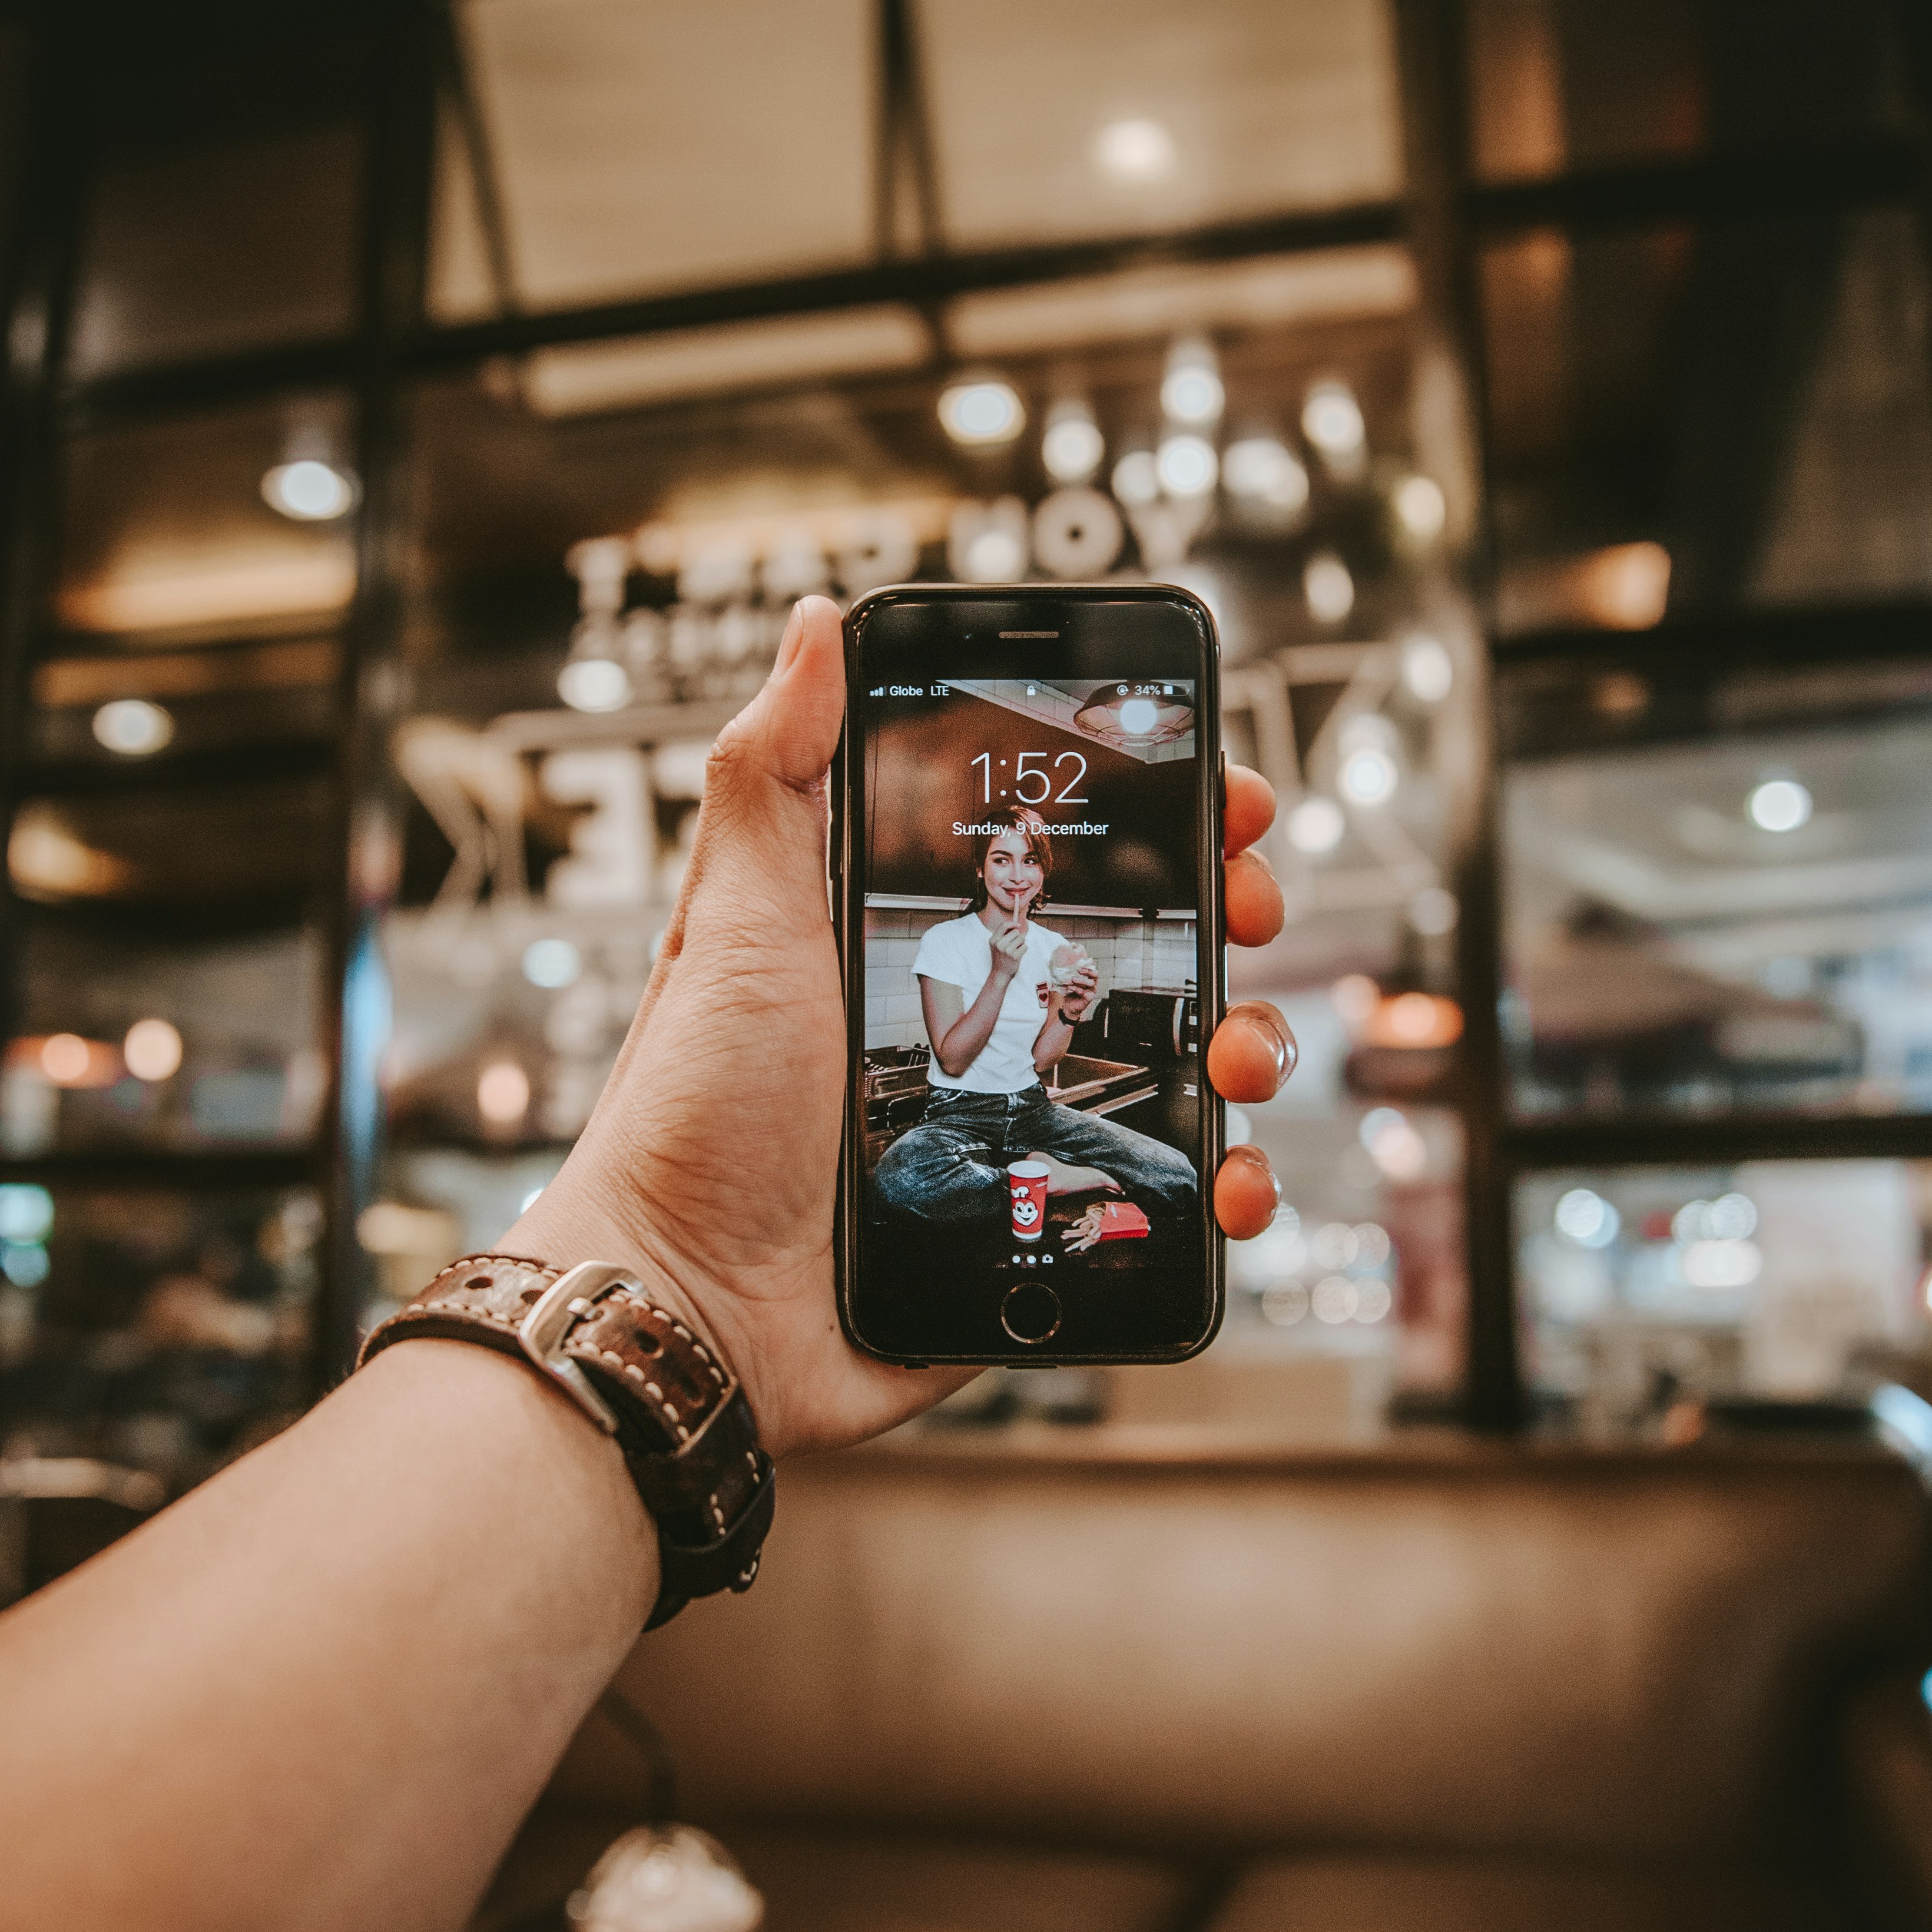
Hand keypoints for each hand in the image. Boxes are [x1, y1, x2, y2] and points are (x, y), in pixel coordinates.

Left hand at [519, 598, 1292, 1456]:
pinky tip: (1229, 1180)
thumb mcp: (728, 921)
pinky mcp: (1038, 1226)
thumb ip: (771, 775)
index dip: (1155, 815)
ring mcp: (1018, 1129)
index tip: (1213, 792)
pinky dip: (1222, 1188)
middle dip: (1225, 917)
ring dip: (1245, 1046)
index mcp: (919, 941)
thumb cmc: (692, 1112)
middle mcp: (981, 1026)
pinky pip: (1160, 1200)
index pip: (1065, 851)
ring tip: (1236, 1055)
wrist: (686, 1305)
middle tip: (1242, 913)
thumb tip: (817, 627)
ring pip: (1179, 1071)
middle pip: (1149, 950)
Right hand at [985, 915, 1028, 979]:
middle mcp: (999, 944)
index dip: (1013, 923)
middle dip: (1018, 937)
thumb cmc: (1000, 958)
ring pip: (1022, 938)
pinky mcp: (1015, 956)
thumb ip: (1004, 935)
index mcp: (993, 940)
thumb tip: (1018, 925)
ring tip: (1015, 950)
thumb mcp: (997, 945)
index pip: (1003, 925)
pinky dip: (1023, 950)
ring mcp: (1007, 950)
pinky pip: (1025, 946)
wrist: (1000, 974)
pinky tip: (1018, 955)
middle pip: (1016, 932)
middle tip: (1013, 945)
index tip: (1018, 925)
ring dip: (1021, 943)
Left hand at [1050, 958, 1100, 1019]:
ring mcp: (1092, 991)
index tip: (1081, 964)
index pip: (1093, 970)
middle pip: (1095, 975)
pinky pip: (1083, 992)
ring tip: (1073, 979)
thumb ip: (1070, 975)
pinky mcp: (1088, 998)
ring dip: (1081, 980)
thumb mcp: (1070, 982)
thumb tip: (1062, 966)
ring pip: (1091, 983)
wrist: (1069, 1007)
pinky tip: (1069, 987)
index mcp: (1089, 979)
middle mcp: (1093, 984)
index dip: (1090, 966)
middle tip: (1078, 970)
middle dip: (1087, 971)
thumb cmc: (1071, 993)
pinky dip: (1075, 989)